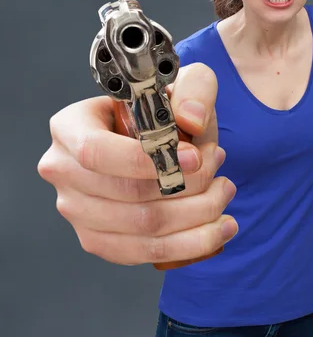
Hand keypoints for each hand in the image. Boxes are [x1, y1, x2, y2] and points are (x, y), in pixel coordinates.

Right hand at [37, 63, 238, 269]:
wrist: (153, 140)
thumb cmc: (161, 110)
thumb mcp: (181, 82)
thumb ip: (193, 89)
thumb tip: (191, 121)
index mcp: (70, 128)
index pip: (98, 153)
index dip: (149, 161)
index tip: (197, 158)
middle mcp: (64, 172)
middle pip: (127, 197)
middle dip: (188, 190)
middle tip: (221, 177)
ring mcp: (77, 212)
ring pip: (142, 231)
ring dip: (197, 219)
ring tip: (225, 196)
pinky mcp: (99, 241)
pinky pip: (145, 254)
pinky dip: (189, 246)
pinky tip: (218, 229)